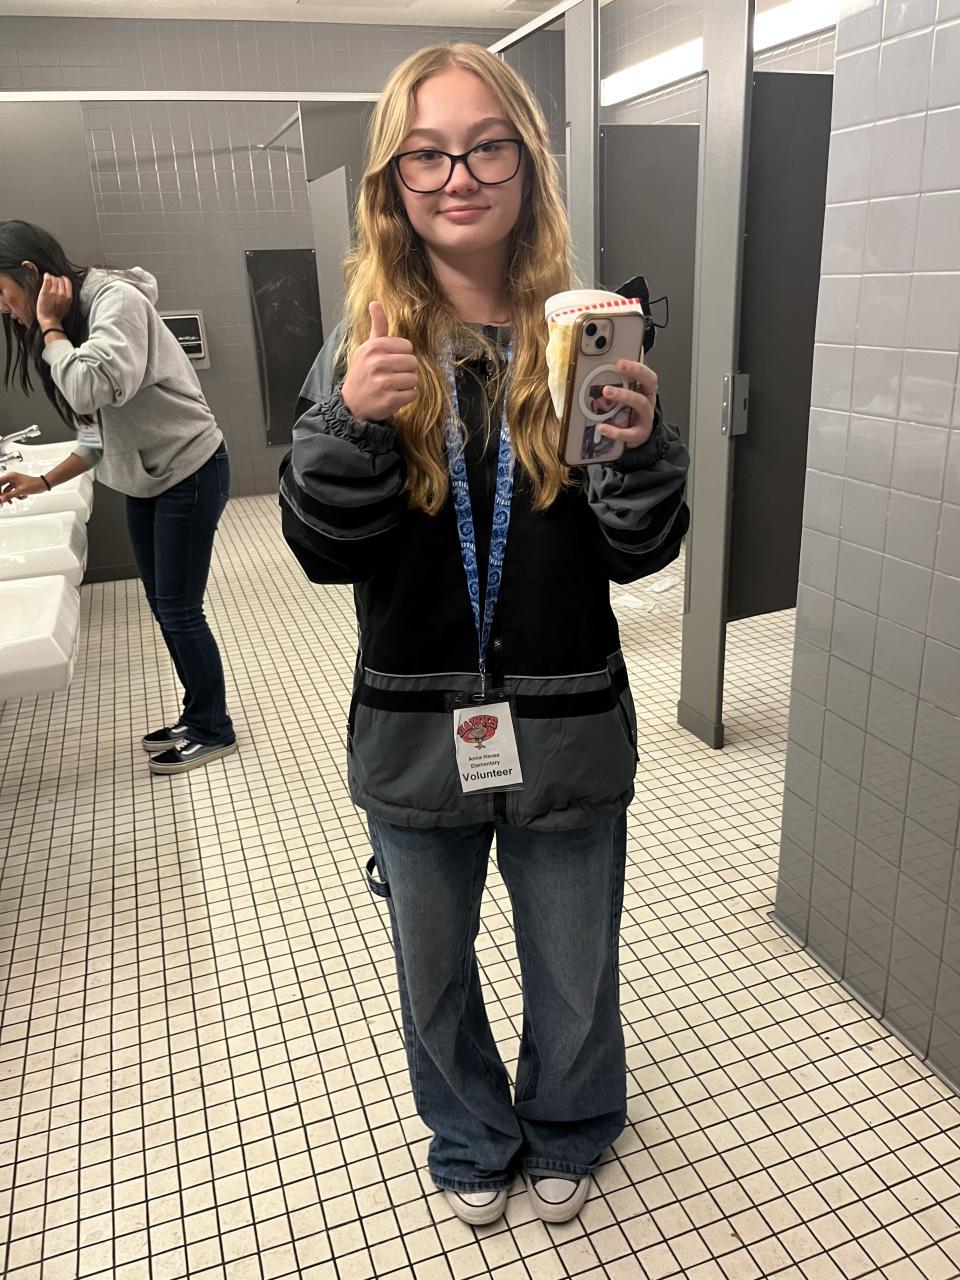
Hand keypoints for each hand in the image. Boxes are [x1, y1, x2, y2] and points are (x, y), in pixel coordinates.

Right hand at [0, 472, 45, 503]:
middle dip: (3, 495)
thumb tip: (1, 499)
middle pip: (2, 487)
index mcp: (11, 476)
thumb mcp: (20, 491)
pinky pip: (14, 492)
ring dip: (10, 497)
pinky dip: (17, 496)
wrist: (43, 485)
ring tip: (11, 502)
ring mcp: (15, 482)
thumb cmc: (34, 484)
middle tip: (2, 501)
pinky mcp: (19, 486)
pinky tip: (23, 497)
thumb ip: (9, 496)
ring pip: (8, 491)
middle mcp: (12, 478)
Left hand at [36, 273, 72, 329]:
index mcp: (68, 297)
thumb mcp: (67, 306)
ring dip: (51, 278)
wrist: (50, 321)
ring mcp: (53, 292)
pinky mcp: (45, 292)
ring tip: (49, 280)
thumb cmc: (57, 316)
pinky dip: (46, 276)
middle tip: (53, 282)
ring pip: (53, 278)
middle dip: (56, 279)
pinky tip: (45, 276)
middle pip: (60, 279)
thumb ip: (67, 297)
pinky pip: (47, 280)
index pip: (67, 282)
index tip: (61, 279)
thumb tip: (65, 289)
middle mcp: (62, 293)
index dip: (63, 279)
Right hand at [340, 302, 417, 422]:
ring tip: (392, 386)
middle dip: (406, 370)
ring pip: (414, 379)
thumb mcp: (367, 348)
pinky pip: (413, 394)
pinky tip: (393, 396)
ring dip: (406, 384)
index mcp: (374, 347)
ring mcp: (383, 382)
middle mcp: (377, 363)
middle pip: (413, 362)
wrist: (352, 404)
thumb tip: (375, 302)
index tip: (390, 362)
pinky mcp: (389, 399)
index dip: (401, 355)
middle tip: (391, 375)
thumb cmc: (363, 373)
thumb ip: (377, 326)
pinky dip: (406, 397)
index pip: (407, 346)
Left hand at [596, 359, 657, 448]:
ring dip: (624, 395)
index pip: (646, 373)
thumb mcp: (624, 397)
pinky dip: (615, 431)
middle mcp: (648, 400)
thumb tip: (593, 372)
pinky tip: (601, 427)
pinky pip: (629, 432)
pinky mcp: (639, 434)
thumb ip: (615, 385)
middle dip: (635, 372)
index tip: (620, 361)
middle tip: (618, 366)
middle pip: (648, 383)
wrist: (638, 437)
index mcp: (645, 389)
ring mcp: (646, 417)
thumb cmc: (628, 413)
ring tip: (606, 391)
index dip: (636, 366)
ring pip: (640, 403)